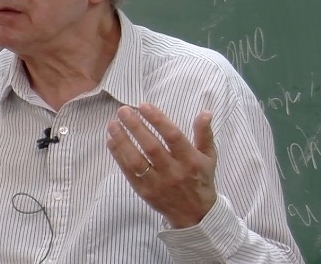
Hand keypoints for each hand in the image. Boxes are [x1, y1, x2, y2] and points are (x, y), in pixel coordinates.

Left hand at [105, 102, 217, 228]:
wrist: (195, 214)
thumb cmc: (200, 179)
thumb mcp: (208, 156)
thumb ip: (205, 133)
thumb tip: (205, 112)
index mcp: (190, 160)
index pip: (172, 136)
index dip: (157, 119)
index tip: (143, 105)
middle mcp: (174, 172)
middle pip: (151, 147)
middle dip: (135, 126)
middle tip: (122, 110)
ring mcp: (158, 183)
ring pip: (136, 161)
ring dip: (122, 141)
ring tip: (112, 124)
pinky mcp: (145, 192)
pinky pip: (129, 173)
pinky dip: (118, 156)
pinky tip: (111, 141)